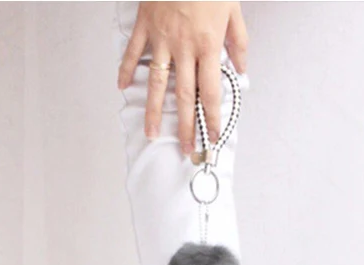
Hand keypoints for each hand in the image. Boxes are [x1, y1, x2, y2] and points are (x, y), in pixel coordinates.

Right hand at [118, 1, 247, 153]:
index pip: (210, 93)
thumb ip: (239, 44)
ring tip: (152, 133)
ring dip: (154, 111)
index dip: (211, 119)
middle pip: (184, 97)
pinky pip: (133, 52)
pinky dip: (126, 70)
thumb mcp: (234, 12)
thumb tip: (240, 71)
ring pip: (157, 83)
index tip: (212, 138)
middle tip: (186, 150)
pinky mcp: (145, 25)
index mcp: (208, 47)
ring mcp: (162, 38)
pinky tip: (122, 88)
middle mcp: (184, 48)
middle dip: (186, 127)